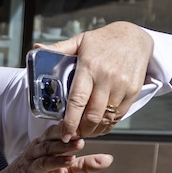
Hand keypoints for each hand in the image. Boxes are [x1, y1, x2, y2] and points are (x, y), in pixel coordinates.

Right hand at [0, 124, 113, 172]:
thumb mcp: (64, 170)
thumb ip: (85, 164)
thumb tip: (109, 159)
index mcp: (48, 141)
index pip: (63, 129)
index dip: (78, 125)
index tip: (95, 121)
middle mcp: (40, 145)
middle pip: (56, 134)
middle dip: (72, 132)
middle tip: (89, 129)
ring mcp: (33, 157)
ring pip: (49, 147)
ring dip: (65, 146)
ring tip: (80, 144)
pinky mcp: (30, 170)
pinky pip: (43, 163)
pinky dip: (56, 161)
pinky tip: (68, 161)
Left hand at [42, 21, 153, 140]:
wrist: (134, 37)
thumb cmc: (103, 40)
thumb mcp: (79, 41)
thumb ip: (58, 48)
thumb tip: (37, 46)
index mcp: (89, 67)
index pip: (77, 100)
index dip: (70, 121)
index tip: (64, 134)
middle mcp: (107, 78)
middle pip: (92, 114)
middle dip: (81, 130)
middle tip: (72, 135)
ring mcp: (122, 85)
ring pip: (107, 118)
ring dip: (94, 130)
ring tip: (84, 132)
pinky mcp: (134, 90)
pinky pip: (120, 115)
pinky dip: (108, 124)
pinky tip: (99, 126)